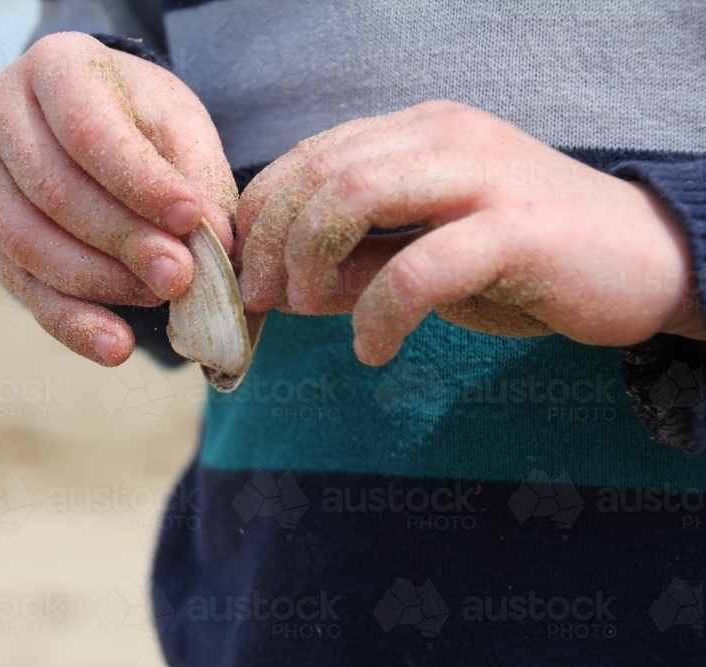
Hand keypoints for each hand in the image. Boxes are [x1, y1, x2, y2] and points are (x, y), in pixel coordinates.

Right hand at [0, 32, 236, 365]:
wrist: (89, 121)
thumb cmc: (140, 117)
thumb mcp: (177, 123)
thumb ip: (194, 174)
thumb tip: (213, 244)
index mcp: (53, 68)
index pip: (89, 130)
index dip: (138, 181)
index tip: (190, 218)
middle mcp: (1, 116)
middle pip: (54, 192)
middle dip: (123, 241)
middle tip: (182, 276)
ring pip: (29, 245)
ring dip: (101, 283)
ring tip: (161, 300)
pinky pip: (24, 288)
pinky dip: (73, 323)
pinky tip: (116, 348)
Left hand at [235, 100, 702, 365]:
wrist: (644, 263)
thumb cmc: (523, 262)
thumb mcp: (421, 258)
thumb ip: (354, 263)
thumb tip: (280, 289)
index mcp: (415, 134)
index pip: (308, 156)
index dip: (260, 215)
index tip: (245, 273)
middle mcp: (442, 138)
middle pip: (318, 172)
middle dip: (272, 242)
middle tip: (261, 301)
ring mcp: (481, 176)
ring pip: (354, 196)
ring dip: (310, 260)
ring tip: (305, 312)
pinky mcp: (516, 230)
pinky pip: (419, 267)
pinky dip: (379, 314)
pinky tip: (373, 350)